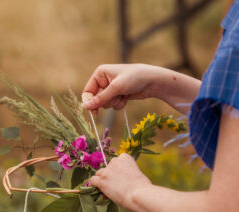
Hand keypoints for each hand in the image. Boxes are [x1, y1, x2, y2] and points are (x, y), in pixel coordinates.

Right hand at [81, 64, 201, 114]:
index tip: (94, 111)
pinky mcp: (119, 95)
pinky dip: (120, 104)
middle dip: (106, 101)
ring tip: (124, 95)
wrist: (153, 81)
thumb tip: (85, 107)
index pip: (87, 91)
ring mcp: (111, 88)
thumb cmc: (135, 78)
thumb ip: (100, 99)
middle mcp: (104, 80)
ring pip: (105, 103)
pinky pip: (113, 105)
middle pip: (96, 99)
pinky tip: (127, 97)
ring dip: (114, 102)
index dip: (89, 102)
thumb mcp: (116, 88)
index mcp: (100, 73)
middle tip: (116, 98)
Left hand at [89, 153, 151, 209]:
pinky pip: (92, 180)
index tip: (122, 178)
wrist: (139, 195)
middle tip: (115, 185)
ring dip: (102, 180)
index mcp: (125, 157)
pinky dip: (94, 185)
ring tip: (108, 190)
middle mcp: (115, 161)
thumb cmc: (143, 188)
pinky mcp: (101, 181)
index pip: (117, 161)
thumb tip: (119, 182)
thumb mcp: (137, 174)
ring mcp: (107, 171)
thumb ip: (127, 173)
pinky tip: (99, 190)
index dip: (118, 171)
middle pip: (107, 167)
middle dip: (110, 175)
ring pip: (99, 174)